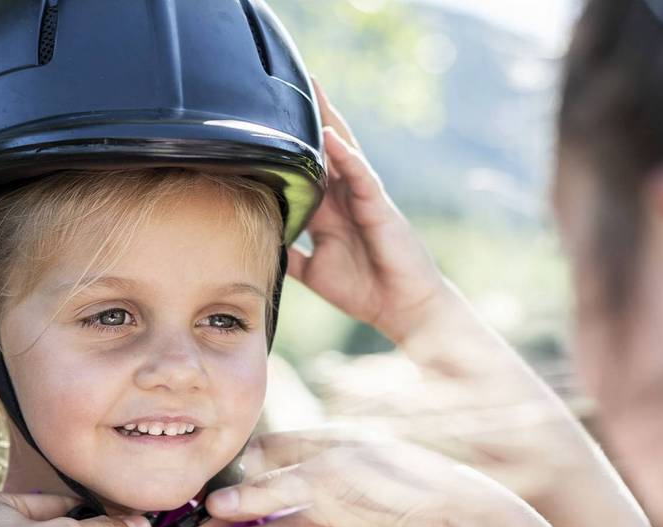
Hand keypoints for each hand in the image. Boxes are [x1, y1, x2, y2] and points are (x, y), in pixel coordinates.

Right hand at [203, 431, 516, 526]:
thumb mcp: (323, 480)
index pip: (278, 452)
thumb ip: (270, 492)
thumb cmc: (390, 487)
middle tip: (207, 524)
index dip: (245, 468)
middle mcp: (343, 481)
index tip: (210, 485)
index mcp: (335, 447)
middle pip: (284, 495)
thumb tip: (220, 501)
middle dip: (248, 509)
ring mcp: (354, 520)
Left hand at [292, 77, 457, 343]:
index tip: (269, 114)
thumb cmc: (364, 288)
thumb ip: (290, 254)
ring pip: (344, 151)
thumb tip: (261, 244)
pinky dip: (346, 157)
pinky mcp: (380, 208)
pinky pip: (361, 176)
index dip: (292, 140)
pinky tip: (330, 138)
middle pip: (326, 147)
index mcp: (331, 208)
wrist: (402, 309)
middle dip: (312, 115)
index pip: (308, 165)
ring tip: (312, 91)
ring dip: (327, 121)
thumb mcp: (314, 270)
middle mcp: (347, 196)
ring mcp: (365, 198)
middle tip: (293, 80)